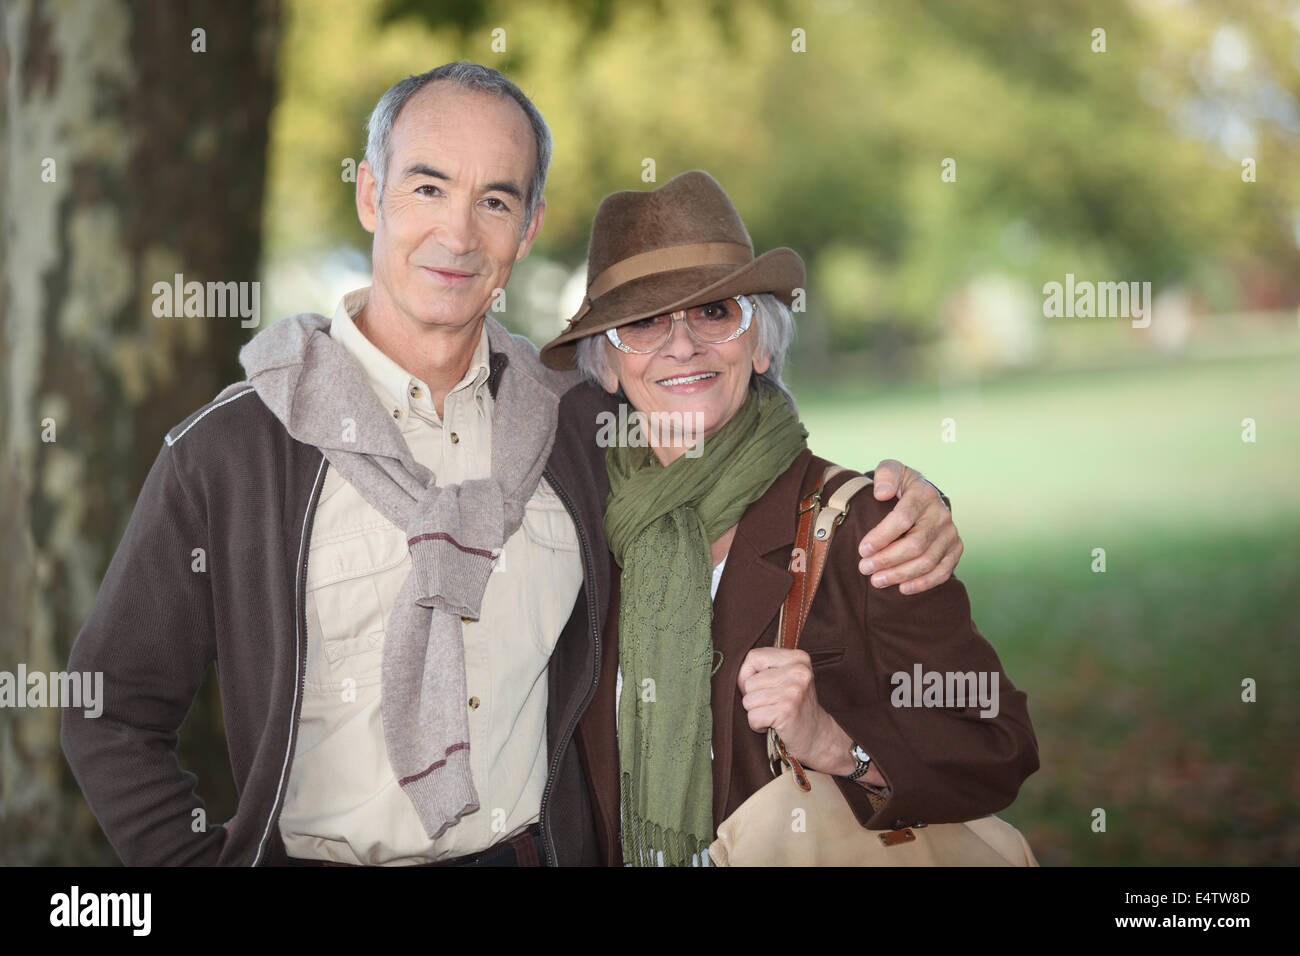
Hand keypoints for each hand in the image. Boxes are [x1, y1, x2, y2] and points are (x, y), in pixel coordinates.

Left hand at [737, 647, 839, 768]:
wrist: (818, 737)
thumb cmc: (794, 707)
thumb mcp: (785, 678)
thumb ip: (762, 668)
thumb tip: (730, 670)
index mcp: (798, 658)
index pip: (753, 657)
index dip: (747, 675)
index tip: (759, 688)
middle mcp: (798, 671)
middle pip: (749, 682)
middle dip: (753, 697)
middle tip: (773, 705)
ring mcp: (794, 691)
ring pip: (748, 700)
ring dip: (756, 712)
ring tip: (774, 715)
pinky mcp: (787, 711)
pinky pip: (753, 717)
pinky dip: (758, 725)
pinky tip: (774, 725)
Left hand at [856, 459, 961, 593]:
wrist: (924, 496)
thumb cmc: (901, 486)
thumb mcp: (891, 470)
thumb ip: (885, 475)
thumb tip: (882, 493)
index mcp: (924, 493)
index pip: (903, 518)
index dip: (881, 536)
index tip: (862, 549)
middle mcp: (941, 514)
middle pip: (915, 544)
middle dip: (887, 560)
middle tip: (864, 568)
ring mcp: (950, 533)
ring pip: (927, 561)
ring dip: (901, 574)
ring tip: (877, 581)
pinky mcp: (955, 548)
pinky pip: (943, 571)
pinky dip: (923, 583)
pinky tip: (903, 588)